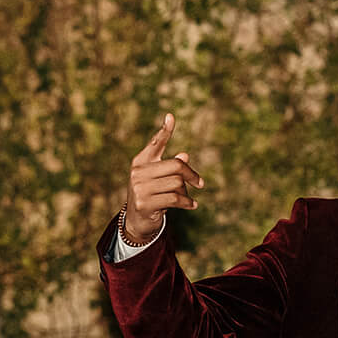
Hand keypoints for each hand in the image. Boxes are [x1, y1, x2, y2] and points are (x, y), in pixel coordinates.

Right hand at [123, 113, 202, 245]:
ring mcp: (139, 188)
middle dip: (191, 175)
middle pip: (176, 166)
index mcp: (141, 162)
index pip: (155, 144)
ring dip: (185, 193)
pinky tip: (192, 205)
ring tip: (185, 199)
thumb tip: (185, 155)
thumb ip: (170, 167)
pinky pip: (175, 199)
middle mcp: (138, 172)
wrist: (137, 221)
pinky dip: (187, 203)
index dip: (164, 131)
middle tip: (200, 184)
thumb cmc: (152, 195)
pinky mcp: (145, 203)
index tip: (171, 116)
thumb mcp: (160, 179)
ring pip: (177, 184)